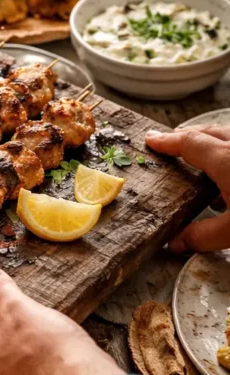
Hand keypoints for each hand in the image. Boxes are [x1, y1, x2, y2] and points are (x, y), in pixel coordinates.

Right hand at [146, 126, 229, 250]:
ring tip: (199, 160)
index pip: (189, 142)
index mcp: (227, 159)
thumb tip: (177, 242)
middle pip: (209, 131)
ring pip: (227, 136)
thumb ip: (203, 235)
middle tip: (171, 143)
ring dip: (211, 143)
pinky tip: (228, 176)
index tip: (151, 140)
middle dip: (188, 135)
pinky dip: (227, 152)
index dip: (167, 141)